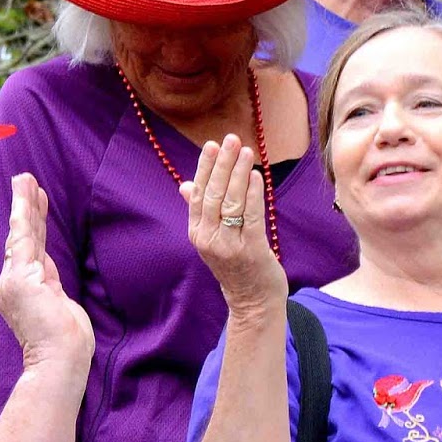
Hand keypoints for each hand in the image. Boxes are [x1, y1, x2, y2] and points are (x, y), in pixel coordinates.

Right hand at [0, 172, 92, 373]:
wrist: (60, 362)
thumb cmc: (66, 345)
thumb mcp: (60, 306)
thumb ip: (51, 284)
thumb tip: (48, 266)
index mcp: (22, 292)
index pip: (29, 252)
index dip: (33, 226)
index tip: (37, 204)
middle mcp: (12, 284)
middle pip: (22, 238)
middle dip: (25, 208)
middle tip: (26, 180)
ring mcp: (14, 280)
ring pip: (21, 233)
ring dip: (23, 203)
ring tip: (25, 178)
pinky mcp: (20, 277)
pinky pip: (23, 237)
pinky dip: (23, 213)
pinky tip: (25, 194)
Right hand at [180, 134, 286, 317]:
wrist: (252, 301)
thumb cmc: (236, 266)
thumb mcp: (213, 239)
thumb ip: (200, 211)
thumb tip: (185, 185)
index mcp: (197, 233)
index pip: (198, 194)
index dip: (204, 168)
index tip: (212, 145)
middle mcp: (209, 240)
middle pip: (213, 194)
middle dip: (222, 164)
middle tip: (231, 140)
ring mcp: (229, 247)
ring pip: (231, 202)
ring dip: (239, 174)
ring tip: (246, 152)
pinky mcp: (252, 251)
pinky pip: (251, 216)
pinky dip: (254, 194)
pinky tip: (257, 176)